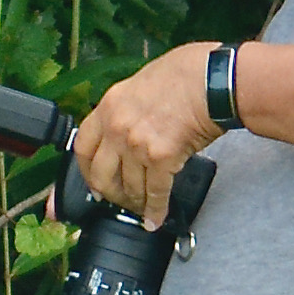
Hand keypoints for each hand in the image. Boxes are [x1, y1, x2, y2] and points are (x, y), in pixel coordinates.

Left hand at [73, 44, 219, 227]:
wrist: (210, 79)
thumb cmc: (184, 76)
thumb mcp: (139, 86)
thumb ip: (125, 111)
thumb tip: (124, 135)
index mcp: (108, 107)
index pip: (83, 147)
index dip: (86, 171)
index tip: (93, 182)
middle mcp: (117, 127)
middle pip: (101, 174)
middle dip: (110, 194)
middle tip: (118, 201)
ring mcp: (137, 144)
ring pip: (129, 187)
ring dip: (136, 202)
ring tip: (143, 207)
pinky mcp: (161, 158)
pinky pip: (155, 192)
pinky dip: (155, 210)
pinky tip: (156, 218)